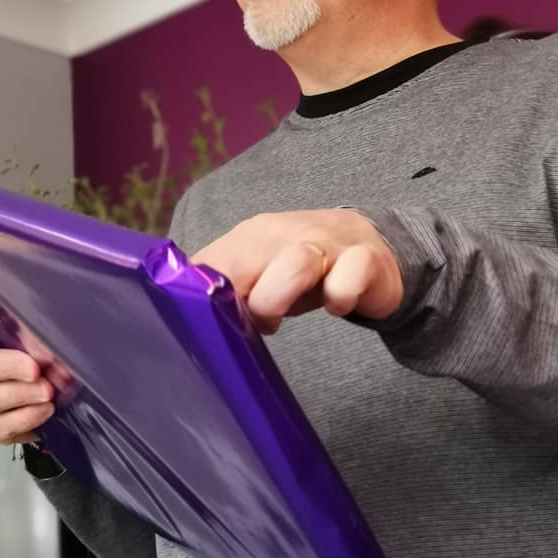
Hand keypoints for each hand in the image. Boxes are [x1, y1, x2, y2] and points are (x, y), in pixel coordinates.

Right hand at [0, 300, 54, 443]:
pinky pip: (0, 427)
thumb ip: (27, 329)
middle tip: (34, 368)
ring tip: (47, 391)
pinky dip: (26, 418)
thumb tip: (50, 329)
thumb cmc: (24, 356)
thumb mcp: (24, 336)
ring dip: (22, 395)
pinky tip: (44, 409)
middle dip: (6, 367)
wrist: (28, 394)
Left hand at [191, 209, 402, 333]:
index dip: (201, 299)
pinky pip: (349, 278)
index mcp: (253, 237)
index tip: (204, 325)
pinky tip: (336, 305)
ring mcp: (328, 243)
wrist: (371, 244)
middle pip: (243, 261)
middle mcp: (286, 233)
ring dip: (277, 300)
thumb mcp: (261, 275)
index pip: (212, 263)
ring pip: (294, 264)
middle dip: (234, 302)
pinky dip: (340, 297)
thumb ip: (227, 289)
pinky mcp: (365, 259)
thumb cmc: (304, 269)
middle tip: (243, 325)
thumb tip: (185, 317)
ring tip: (277, 320)